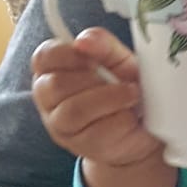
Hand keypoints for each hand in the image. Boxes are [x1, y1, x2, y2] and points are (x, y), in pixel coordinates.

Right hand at [31, 29, 159, 168]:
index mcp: (53, 70)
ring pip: (74, 110)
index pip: (43, 57)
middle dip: (93, 79)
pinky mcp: (81, 146)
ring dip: (109, 99)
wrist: (143, 129)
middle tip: (119, 80)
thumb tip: (83, 40)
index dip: (67, 54)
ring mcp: (61, 125)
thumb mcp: (119, 61)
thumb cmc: (125, 88)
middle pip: (56, 85)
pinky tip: (130, 116)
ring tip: (132, 95)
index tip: (93, 57)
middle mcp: (49, 98)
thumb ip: (103, 45)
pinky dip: (120, 119)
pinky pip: (96, 131)